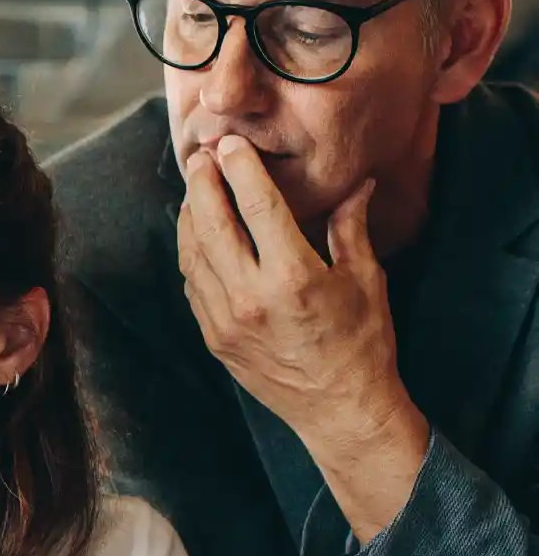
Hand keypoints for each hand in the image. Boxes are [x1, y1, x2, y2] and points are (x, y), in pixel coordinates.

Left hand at [180, 138, 419, 452]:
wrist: (339, 410)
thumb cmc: (362, 343)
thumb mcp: (365, 280)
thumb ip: (350, 228)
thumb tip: (355, 184)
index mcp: (292, 278)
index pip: (257, 209)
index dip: (240, 170)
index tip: (229, 145)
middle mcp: (251, 299)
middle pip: (212, 226)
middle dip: (202, 186)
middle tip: (200, 158)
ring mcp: (225, 322)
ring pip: (193, 256)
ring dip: (190, 219)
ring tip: (195, 191)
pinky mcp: (215, 339)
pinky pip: (193, 287)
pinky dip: (192, 256)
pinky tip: (197, 237)